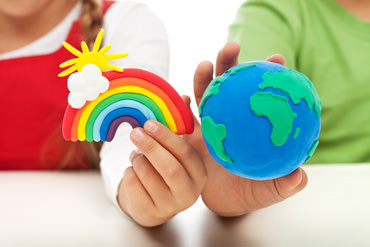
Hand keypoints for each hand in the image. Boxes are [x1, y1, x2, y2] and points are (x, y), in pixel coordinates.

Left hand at [117, 120, 206, 226]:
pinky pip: (132, 184)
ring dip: (137, 158)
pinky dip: (129, 171)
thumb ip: (182, 125)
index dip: (166, 136)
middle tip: (135, 131)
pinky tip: (134, 171)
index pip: (185, 153)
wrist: (156, 202)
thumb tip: (184, 97)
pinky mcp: (149, 212)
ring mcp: (169, 206)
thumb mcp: (179, 150)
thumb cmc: (169, 169)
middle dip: (150, 146)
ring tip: (136, 155)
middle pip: (169, 167)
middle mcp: (189, 193)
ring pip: (146, 174)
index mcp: (199, 173)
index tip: (149, 123)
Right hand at [186, 42, 306, 215]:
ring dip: (203, 78)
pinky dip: (181, 106)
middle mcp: (229, 119)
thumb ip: (284, 184)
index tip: (276, 58)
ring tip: (204, 66)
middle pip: (227, 84)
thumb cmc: (249, 193)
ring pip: (204, 95)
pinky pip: (182, 118)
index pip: (259, 94)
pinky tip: (181, 98)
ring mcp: (208, 125)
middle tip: (232, 46)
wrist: (221, 203)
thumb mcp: (268, 191)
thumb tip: (299, 176)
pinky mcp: (189, 136)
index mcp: (250, 125)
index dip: (267, 74)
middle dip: (229, 62)